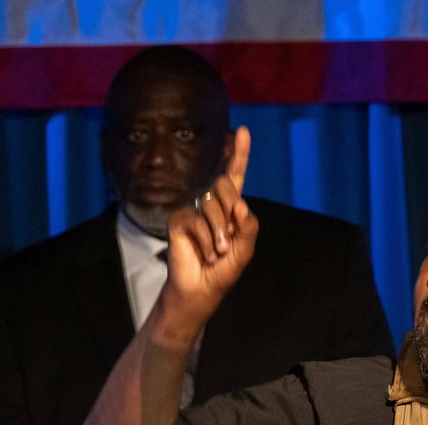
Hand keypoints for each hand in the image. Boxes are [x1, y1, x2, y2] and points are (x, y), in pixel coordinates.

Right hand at [164, 126, 257, 321]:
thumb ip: (249, 227)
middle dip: (231, 215)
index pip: (234, 175)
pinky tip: (205, 254)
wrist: (200, 289)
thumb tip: (242, 205)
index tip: (242, 131)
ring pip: (213, 206)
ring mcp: (193, 209)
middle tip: (229, 242)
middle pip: (224, 187)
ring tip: (217, 254)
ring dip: (220, 235)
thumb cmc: (222, 270)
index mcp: (229, 207)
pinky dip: (206, 241)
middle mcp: (210, 203)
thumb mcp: (244, 250)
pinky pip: (197, 220)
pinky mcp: (178, 219)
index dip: (238, 154)